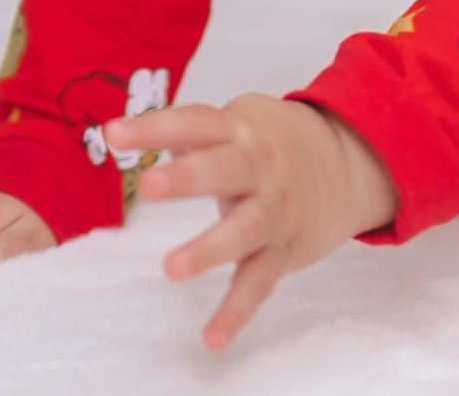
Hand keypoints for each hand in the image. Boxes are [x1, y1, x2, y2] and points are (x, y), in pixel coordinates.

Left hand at [108, 94, 396, 351]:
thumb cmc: (272, 142)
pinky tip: (213, 337)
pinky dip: (236, 312)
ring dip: (209, 250)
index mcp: (239, 130)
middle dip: (188, 177)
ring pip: (243, 230)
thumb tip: (125, 133)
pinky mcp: (282, 251)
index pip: (194, 123)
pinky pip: (258, 283)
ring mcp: (273, 211)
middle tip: (149, 185)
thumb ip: (189, 131)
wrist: (346, 163)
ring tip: (172, 268)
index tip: (112, 134)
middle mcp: (258, 168)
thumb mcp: (237, 121)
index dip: (153, 128)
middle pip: (223, 169)